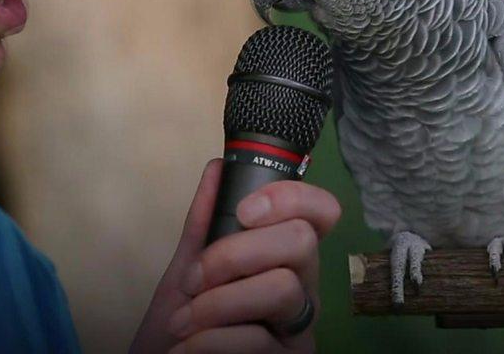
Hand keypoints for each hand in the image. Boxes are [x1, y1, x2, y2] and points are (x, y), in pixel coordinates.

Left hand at [129, 159, 341, 353]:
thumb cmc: (182, 327)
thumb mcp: (186, 273)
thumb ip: (204, 226)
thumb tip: (218, 167)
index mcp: (284, 260)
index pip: (321, 212)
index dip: (292, 197)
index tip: (244, 210)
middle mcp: (304, 289)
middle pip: (301, 241)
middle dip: (236, 253)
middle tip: (193, 280)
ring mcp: (301, 330)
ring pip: (282, 288)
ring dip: (218, 303)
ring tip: (182, 324)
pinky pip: (258, 340)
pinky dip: (209, 341)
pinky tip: (186, 349)